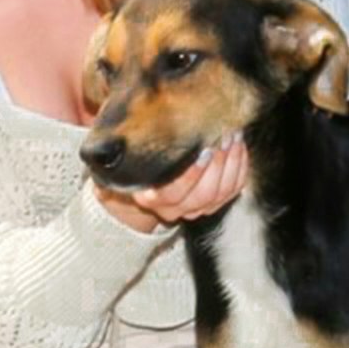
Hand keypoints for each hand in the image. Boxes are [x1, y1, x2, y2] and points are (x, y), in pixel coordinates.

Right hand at [95, 136, 248, 231]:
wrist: (138, 187)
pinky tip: (238, 146)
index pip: (173, 193)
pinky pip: (233, 189)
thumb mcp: (117, 157)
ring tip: (231, 136)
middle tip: (222, 138)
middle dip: (218, 166)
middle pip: (203, 195)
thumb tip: (109, 140)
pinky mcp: (214, 202)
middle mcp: (174, 210)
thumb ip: (115, 150)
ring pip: (221, 193)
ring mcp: (196, 209)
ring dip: (231, 163)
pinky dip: (239, 167)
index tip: (201, 152)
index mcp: (149, 199)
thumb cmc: (129, 163)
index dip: (191, 175)